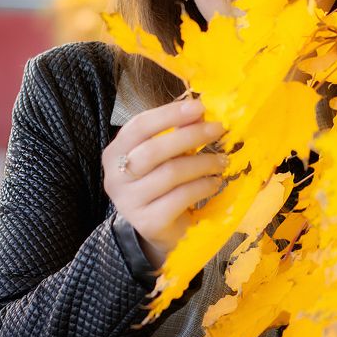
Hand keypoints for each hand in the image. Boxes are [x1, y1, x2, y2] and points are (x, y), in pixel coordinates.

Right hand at [102, 98, 225, 268]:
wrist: (158, 230)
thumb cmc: (162, 185)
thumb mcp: (166, 156)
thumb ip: (177, 132)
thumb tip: (200, 112)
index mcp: (115, 153)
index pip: (139, 126)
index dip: (170, 114)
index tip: (199, 107)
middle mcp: (115, 178)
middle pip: (154, 150)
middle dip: (191, 136)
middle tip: (218, 130)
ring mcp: (129, 203)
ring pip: (170, 173)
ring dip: (203, 163)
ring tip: (222, 161)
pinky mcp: (148, 222)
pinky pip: (181, 197)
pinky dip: (203, 186)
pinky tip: (214, 183)